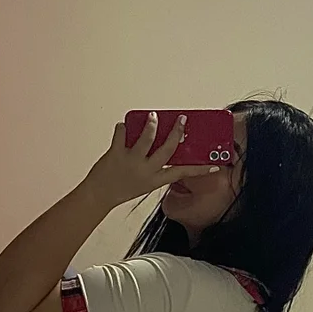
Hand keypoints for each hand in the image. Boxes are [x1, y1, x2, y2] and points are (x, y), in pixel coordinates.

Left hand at [85, 113, 219, 209]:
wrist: (98, 195)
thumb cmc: (121, 189)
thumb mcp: (144, 183)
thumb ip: (154, 168)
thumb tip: (161, 141)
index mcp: (155, 180)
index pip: (181, 173)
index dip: (199, 169)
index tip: (213, 165)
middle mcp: (146, 170)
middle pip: (167, 149)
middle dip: (177, 133)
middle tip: (181, 121)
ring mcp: (131, 161)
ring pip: (146, 138)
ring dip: (151, 125)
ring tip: (153, 116)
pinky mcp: (116, 154)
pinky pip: (121, 134)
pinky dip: (123, 127)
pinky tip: (124, 124)